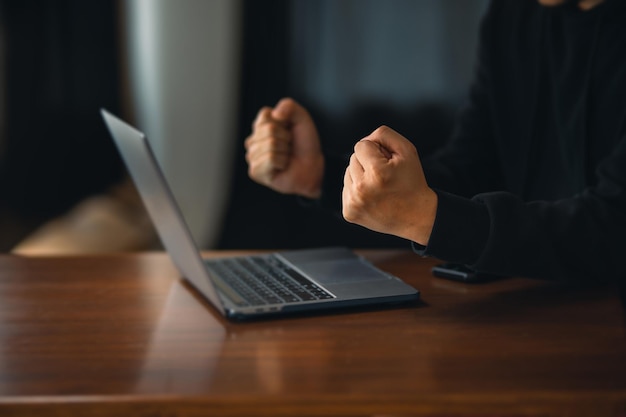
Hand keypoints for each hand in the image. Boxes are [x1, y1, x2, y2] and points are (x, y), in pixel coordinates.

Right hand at [244, 98, 323, 198]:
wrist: (313, 166)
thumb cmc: (305, 144)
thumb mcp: (301, 118)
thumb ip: (288, 106)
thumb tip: (275, 115)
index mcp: (260, 126)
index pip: (265, 114)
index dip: (283, 121)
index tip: (289, 130)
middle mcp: (253, 141)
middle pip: (268, 129)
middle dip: (285, 137)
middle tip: (289, 146)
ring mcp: (252, 157)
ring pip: (270, 144)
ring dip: (285, 151)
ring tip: (286, 157)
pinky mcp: (255, 172)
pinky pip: (269, 158)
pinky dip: (282, 161)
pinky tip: (282, 167)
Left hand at [342, 126, 436, 245]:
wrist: (416, 217)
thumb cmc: (412, 182)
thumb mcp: (407, 151)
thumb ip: (384, 135)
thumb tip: (364, 140)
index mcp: (377, 172)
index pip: (361, 145)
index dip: (376, 150)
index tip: (388, 162)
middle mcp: (362, 189)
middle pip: (353, 159)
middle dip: (368, 163)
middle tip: (385, 176)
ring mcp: (354, 203)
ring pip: (348, 173)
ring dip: (361, 176)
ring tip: (379, 186)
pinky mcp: (349, 213)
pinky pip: (346, 189)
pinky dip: (357, 190)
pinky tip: (372, 197)